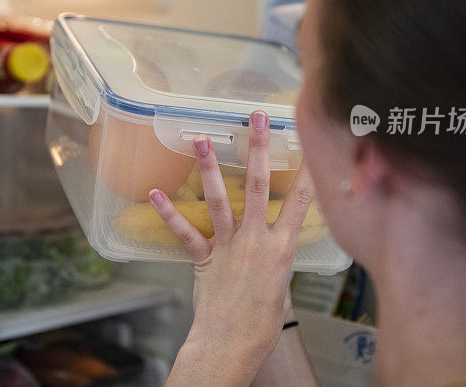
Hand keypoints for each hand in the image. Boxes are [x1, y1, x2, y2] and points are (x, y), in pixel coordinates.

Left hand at [148, 110, 314, 386]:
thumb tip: (275, 253)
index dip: (306, 172)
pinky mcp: (204, 258)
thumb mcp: (282, 290)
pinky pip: (186, 232)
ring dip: (209, 168)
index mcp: (282, 249)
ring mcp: (228, 246)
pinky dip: (170, 213)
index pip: (300, 204)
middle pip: (259, 187)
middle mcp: (256, 241)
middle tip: (256, 118)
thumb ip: (278, 264)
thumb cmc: (261, 326)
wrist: (231, 346)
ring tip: (201, 140)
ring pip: (220, 199)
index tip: (309, 143)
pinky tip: (156, 193)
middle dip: (258, 149)